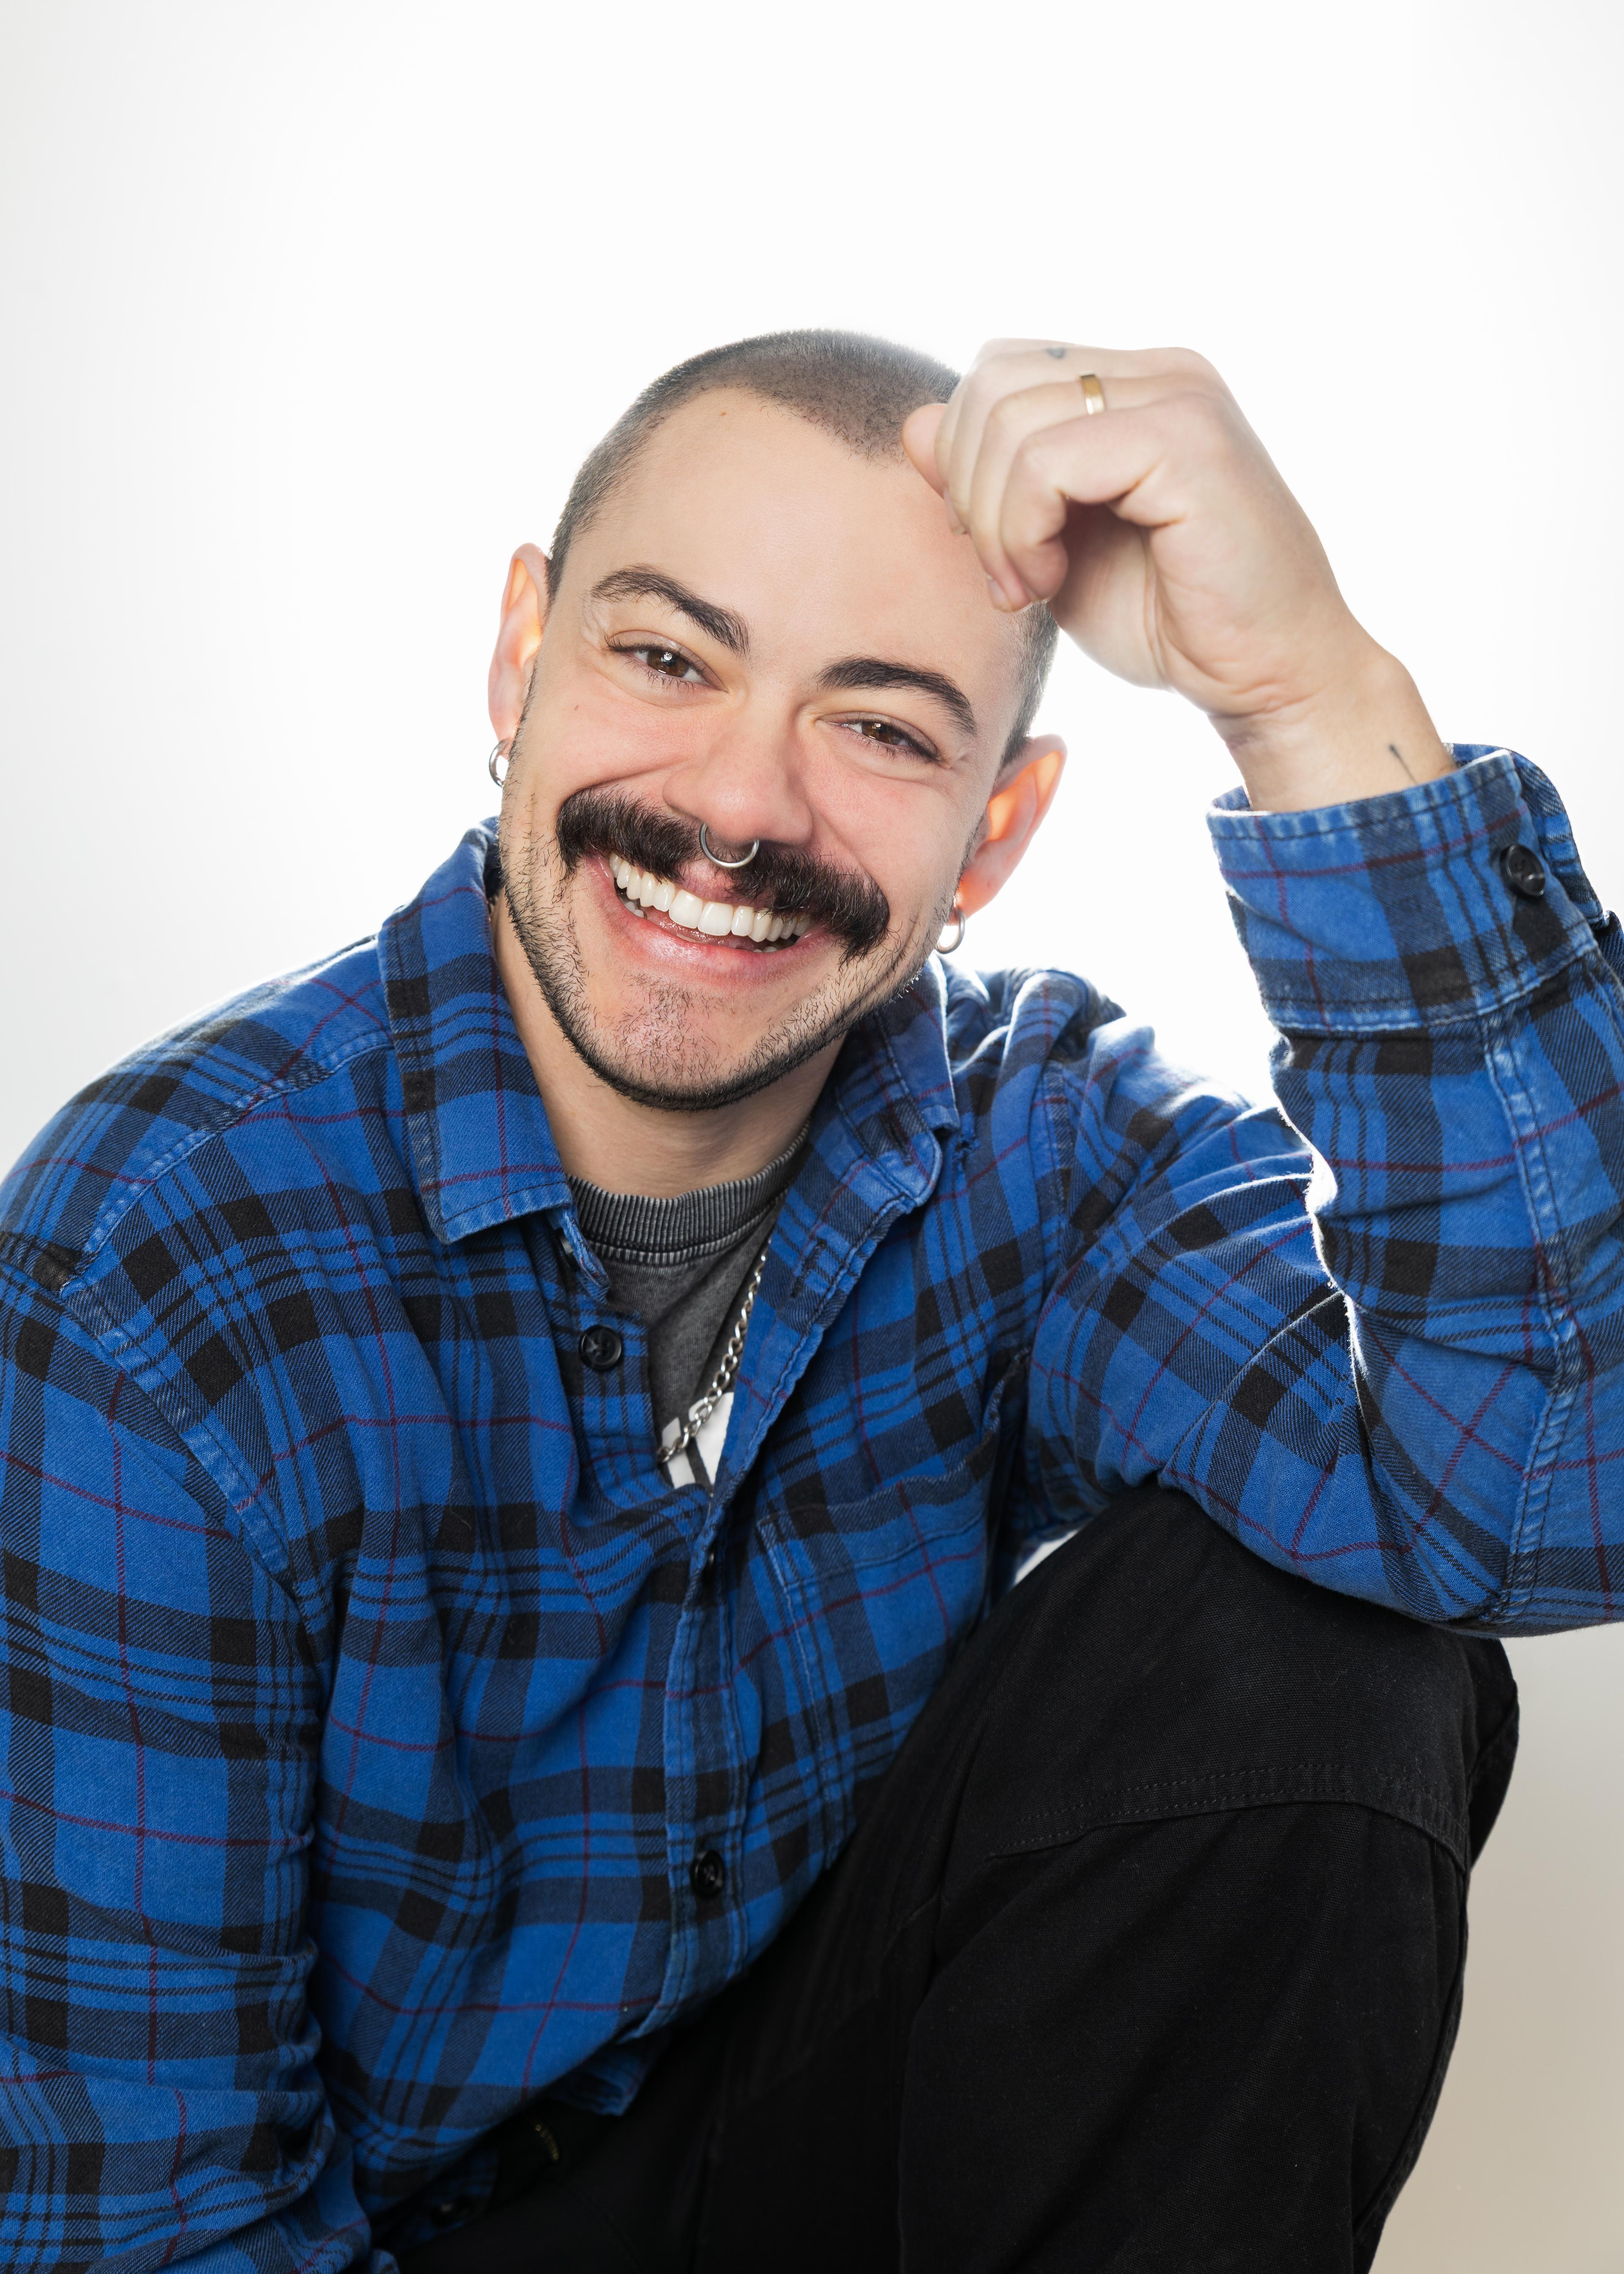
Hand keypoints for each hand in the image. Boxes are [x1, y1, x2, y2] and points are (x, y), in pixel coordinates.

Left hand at [902, 341, 1450, 812]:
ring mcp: (1178, 397)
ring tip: (1032, 584)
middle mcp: (1160, 373)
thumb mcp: (1053, 547)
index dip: (967, 464)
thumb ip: (992, 485)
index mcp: (1134, 387)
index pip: (998, 373)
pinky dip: (1023, 530)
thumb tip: (915, 423)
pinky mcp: (1186, 441)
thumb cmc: (1174, 623)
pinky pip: (1047, 461)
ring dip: (995, 521)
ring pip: (1009, 419)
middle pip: (991, 382)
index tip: (999, 554)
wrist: (1268, 678)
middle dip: (970, 491)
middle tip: (1008, 575)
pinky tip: (1052, 580)